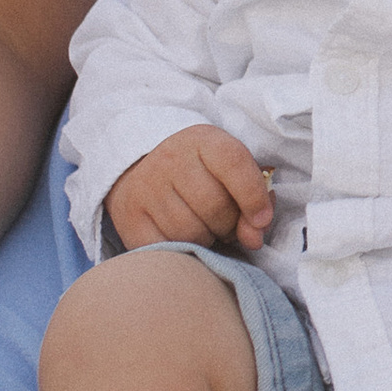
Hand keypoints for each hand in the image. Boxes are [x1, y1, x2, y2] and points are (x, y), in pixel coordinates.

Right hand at [106, 125, 273, 252]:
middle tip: (225, 225)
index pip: (234, 162)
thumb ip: (253, 201)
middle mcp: (171, 158)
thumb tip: (254, 238)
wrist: (142, 174)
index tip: (261, 220)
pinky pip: (166, 247)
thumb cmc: (200, 177)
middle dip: (229, 225)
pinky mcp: (130, 217)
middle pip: (214, 206)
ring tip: (205, 230)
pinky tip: (184, 240)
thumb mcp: (230, 174)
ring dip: (207, 240)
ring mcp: (146, 187)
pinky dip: (182, 251)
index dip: (254, 197)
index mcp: (203, 140)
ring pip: (191, 232)